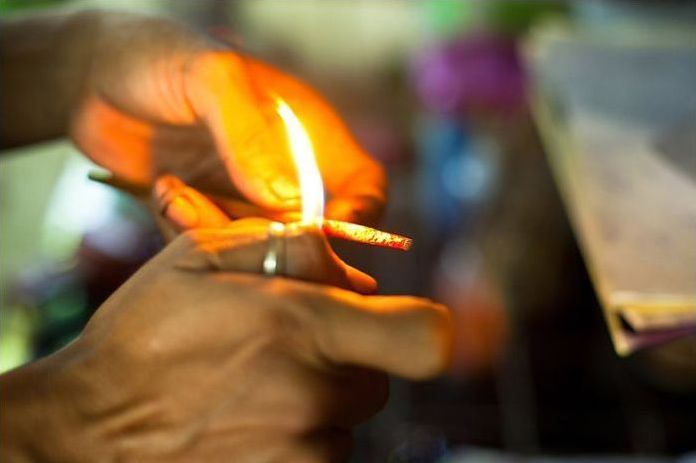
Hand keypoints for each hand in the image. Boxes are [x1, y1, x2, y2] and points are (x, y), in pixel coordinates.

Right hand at [1, 224, 450, 461]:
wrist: (89, 428)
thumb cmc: (143, 336)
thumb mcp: (202, 256)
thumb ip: (287, 244)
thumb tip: (348, 262)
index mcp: (303, 326)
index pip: (423, 338)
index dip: (424, 327)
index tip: (403, 323)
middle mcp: (313, 397)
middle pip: (377, 378)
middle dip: (343, 360)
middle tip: (284, 350)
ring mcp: (303, 452)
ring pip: (346, 420)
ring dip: (315, 402)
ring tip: (251, 389)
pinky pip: (320, 453)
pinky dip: (297, 436)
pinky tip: (246, 421)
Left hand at [71, 11, 385, 224]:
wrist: (90, 75)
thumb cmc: (158, 57)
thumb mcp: (212, 79)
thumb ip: (252, 134)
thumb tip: (291, 203)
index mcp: (308, 134)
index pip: (363, 187)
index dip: (357, 219)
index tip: (315, 238)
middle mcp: (284, 172)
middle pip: (310, 235)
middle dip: (268, 239)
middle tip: (215, 215)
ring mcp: (245, 198)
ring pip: (257, 249)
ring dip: (215, 232)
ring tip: (173, 191)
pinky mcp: (208, 215)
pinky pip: (213, 250)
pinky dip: (186, 231)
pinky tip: (162, 190)